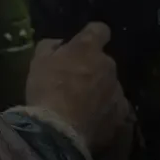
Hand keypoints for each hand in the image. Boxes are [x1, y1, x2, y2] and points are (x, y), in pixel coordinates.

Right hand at [22, 21, 133, 156]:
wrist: (59, 130)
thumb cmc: (45, 89)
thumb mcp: (38, 61)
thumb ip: (50, 46)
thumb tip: (59, 43)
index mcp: (88, 47)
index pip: (99, 30)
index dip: (92, 35)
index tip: (83, 44)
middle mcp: (108, 65)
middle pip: (104, 62)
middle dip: (93, 69)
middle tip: (76, 82)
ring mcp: (118, 90)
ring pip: (111, 86)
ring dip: (100, 91)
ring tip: (83, 107)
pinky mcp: (121, 114)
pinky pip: (115, 108)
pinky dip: (106, 112)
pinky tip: (93, 121)